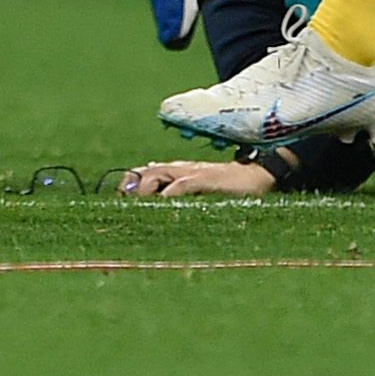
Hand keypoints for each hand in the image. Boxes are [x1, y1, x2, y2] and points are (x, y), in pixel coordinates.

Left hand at [120, 157, 273, 198]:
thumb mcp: (200, 189)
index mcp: (176, 172)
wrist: (257, 176)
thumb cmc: (228, 186)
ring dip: (143, 191)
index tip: (116, 201)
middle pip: (145, 172)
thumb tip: (157, 196)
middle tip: (119, 205)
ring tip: (133, 206)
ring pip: (158, 175)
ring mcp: (192, 173)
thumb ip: (180, 189)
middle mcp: (180, 169)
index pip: (143, 173)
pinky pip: (181, 185)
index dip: (127, 185)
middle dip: (129, 187)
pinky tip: (161, 205)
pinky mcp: (205, 180)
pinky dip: (169, 194)